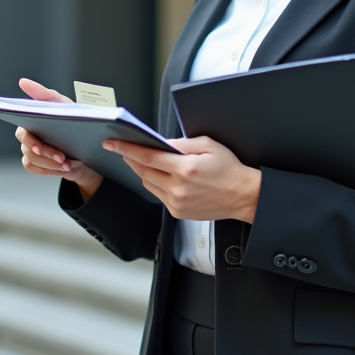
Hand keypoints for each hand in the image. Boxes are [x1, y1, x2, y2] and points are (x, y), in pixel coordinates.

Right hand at [16, 78, 102, 200]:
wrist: (87, 147)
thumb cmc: (74, 121)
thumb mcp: (65, 106)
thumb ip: (46, 95)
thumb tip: (23, 81)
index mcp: (32, 119)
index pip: (22, 127)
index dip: (29, 138)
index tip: (39, 146)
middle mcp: (28, 134)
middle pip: (26, 146)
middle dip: (45, 152)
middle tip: (61, 157)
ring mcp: (30, 149)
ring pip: (31, 159)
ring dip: (50, 163)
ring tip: (68, 164)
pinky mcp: (35, 163)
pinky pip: (34, 168)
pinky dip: (50, 170)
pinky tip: (64, 168)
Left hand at [108, 137, 260, 223]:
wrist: (242, 196)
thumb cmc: (228, 169)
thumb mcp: (208, 145)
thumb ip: (181, 143)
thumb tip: (161, 142)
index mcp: (186, 169)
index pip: (147, 156)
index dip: (127, 148)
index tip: (113, 143)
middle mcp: (178, 188)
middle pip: (143, 171)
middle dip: (131, 158)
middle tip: (124, 149)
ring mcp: (176, 203)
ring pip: (148, 183)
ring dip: (143, 171)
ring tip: (143, 160)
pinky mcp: (177, 212)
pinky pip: (158, 195)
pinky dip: (155, 183)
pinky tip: (160, 175)